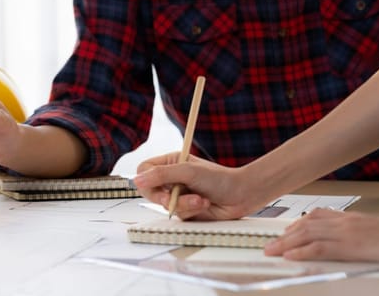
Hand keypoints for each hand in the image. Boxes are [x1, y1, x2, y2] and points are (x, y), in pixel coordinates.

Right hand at [134, 152, 264, 219]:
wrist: (242, 195)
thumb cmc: (219, 178)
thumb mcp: (188, 171)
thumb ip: (161, 175)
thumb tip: (136, 180)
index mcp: (170, 163)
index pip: (144, 171)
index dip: (146, 180)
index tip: (154, 186)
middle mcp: (172, 179)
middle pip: (151, 191)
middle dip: (166, 197)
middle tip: (174, 197)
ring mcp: (178, 195)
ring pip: (166, 206)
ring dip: (184, 204)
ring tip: (201, 199)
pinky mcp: (186, 210)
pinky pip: (178, 215)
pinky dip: (191, 210)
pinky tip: (205, 204)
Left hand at [264, 209, 378, 261]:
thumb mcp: (369, 231)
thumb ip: (351, 232)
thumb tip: (334, 242)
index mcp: (349, 218)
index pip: (315, 216)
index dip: (296, 225)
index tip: (283, 233)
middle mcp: (344, 222)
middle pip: (306, 226)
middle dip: (285, 236)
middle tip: (270, 245)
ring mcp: (347, 233)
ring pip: (308, 235)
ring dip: (286, 244)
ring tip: (272, 251)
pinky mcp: (352, 246)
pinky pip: (322, 248)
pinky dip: (303, 251)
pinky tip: (291, 256)